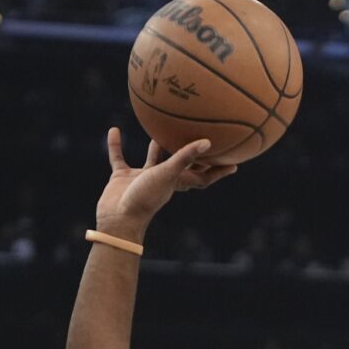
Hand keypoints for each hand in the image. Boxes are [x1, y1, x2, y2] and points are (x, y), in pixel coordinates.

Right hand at [95, 128, 236, 239]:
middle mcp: (162, 180)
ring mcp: (142, 179)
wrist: (117, 218)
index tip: (234, 163)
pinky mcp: (122, 178)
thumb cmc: (146, 198)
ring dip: (156, 148)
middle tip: (201, 141)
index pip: (203, 177)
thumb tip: (208, 141)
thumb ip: (185, 157)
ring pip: (152, 160)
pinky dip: (116, 146)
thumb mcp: (168, 174)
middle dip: (191, 157)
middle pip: (181, 167)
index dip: (218, 171)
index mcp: (177, 182)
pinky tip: (114, 130)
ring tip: (160, 130)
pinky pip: (119, 158)